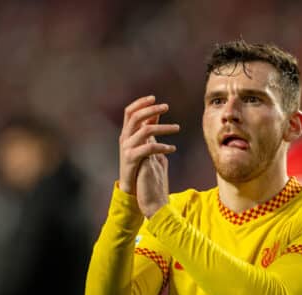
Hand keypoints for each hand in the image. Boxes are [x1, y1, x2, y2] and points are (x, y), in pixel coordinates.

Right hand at [118, 95, 178, 213]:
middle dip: (152, 109)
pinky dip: (163, 146)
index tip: (154, 98)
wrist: (133, 189)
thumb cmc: (140, 166)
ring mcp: (126, 149)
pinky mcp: (131, 159)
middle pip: (135, 117)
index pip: (129, 111)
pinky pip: (149, 148)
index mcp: (127, 133)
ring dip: (163, 128)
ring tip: (177, 128)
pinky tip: (172, 149)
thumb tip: (156, 113)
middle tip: (167, 107)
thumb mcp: (145, 144)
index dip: (140, 103)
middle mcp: (124, 138)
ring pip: (145, 131)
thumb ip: (148, 128)